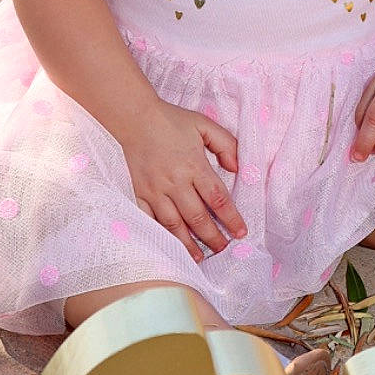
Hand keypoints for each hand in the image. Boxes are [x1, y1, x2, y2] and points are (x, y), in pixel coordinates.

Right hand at [120, 102, 246, 262]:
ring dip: (188, 244)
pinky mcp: (138, 193)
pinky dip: (161, 235)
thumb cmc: (170, 121)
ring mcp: (155, 190)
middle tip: (223, 248)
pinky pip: (150, 220)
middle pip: (198, 218)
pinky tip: (169, 246)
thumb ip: (225, 144)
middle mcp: (175, 182)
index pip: (218, 199)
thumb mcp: (203, 125)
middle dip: (213, 237)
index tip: (241, 232)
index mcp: (194, 166)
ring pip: (174, 225)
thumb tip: (237, 168)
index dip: (231, 218)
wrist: (133, 118)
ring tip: (200, 257)